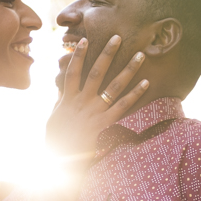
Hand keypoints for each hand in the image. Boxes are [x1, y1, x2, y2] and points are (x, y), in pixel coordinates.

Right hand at [46, 35, 148, 161]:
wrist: (61, 163)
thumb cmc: (56, 143)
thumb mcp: (54, 119)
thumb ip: (60, 102)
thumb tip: (62, 89)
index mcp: (68, 100)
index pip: (73, 72)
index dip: (78, 56)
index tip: (84, 40)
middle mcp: (82, 102)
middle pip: (96, 72)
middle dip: (107, 53)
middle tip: (118, 36)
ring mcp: (95, 112)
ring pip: (113, 85)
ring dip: (128, 69)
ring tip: (140, 55)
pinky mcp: (105, 124)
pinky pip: (123, 106)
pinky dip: (135, 94)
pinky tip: (146, 82)